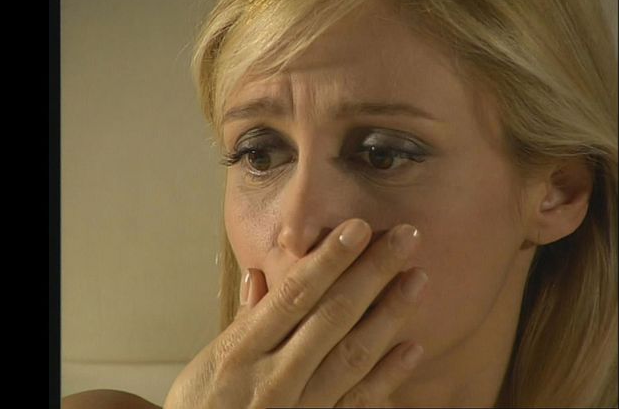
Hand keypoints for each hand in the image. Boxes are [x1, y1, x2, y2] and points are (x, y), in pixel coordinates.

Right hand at [163, 218, 427, 407]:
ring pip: (352, 356)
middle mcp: (273, 378)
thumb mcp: (209, 361)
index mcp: (240, 351)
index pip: (293, 295)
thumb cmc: (202, 407)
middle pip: (331, 317)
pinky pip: (358, 403)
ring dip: (389, 315)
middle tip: (406, 238)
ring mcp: (299, 407)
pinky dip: (388, 376)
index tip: (358, 227)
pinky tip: (413, 348)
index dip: (329, 260)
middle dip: (372, 273)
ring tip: (417, 280)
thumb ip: (242, 320)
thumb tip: (261, 274)